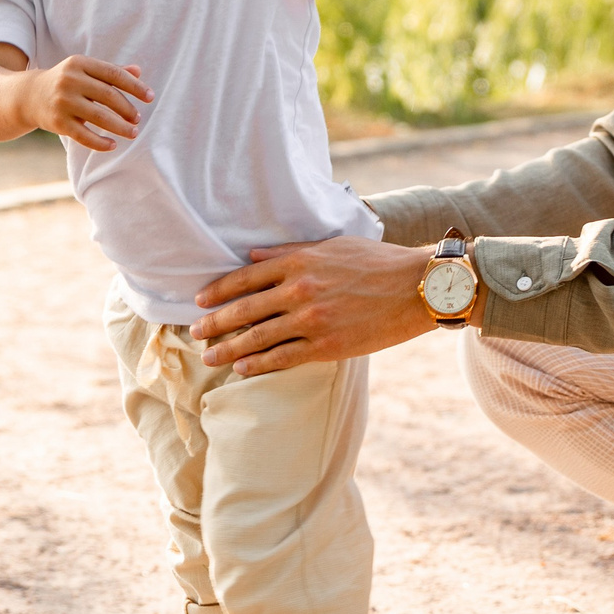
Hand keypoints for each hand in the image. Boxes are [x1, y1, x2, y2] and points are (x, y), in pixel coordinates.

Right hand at [27, 56, 150, 149]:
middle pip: (108, 96)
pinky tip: (112, 145)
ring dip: (120, 127)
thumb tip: (139, 71)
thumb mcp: (84, 71)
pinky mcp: (57, 122)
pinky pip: (83, 135)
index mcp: (79, 63)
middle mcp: (69, 80)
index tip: (150, 97)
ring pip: (99, 117)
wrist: (28, 96)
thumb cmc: (66, 82)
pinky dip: (100, 142)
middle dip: (128, 109)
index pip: (113, 74)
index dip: (135, 86)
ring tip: (133, 132)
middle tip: (138, 118)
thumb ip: (110, 71)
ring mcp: (62, 102)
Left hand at [191, 236, 437, 373]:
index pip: (246, 277)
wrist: (418, 287)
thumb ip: (289, 250)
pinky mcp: (327, 346)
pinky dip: (258, 364)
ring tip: (210, 356)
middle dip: (215, 323)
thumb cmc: (378, 262)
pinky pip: (283, 358)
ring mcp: (311, 320)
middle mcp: (299, 290)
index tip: (199, 300)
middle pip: (244, 309)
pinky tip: (242, 368)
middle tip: (195, 333)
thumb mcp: (332, 245)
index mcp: (299, 261)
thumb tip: (252, 254)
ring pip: (258, 338)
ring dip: (229, 349)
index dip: (219, 291)